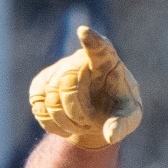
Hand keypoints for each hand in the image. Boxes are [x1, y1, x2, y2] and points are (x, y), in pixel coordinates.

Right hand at [28, 26, 142, 149]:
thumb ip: (123, 124)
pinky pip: (38, 105)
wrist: (97, 112)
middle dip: (75, 112)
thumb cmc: (117, 108)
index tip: (84, 32)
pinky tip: (64, 124)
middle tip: (88, 125)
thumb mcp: (130, 117)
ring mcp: (58, 69)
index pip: (99, 47)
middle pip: (67, 82)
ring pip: (49, 97)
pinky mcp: (41, 83)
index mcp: (107, 61)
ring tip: (79, 125)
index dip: (91, 41)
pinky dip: (51, 122)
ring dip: (64, 121)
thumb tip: (111, 135)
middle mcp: (80, 59)